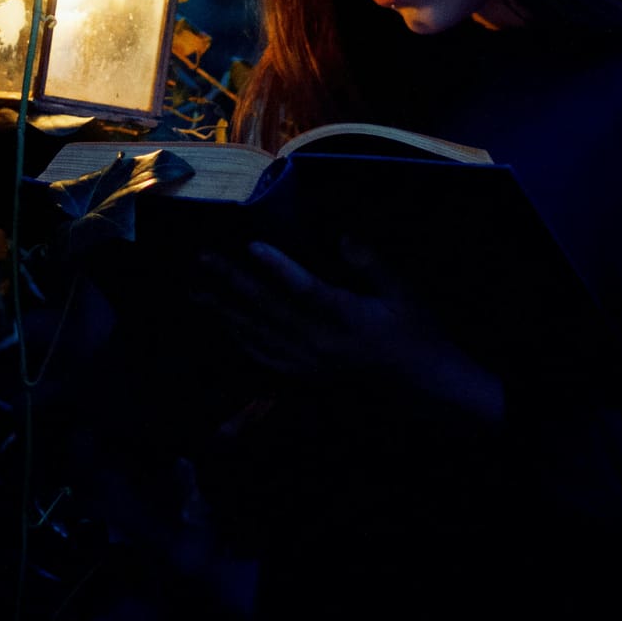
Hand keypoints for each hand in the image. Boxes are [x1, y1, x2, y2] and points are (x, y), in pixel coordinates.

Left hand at [199, 238, 504, 424]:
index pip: (306, 290)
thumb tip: (342, 236)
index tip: (251, 245)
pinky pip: (266, 357)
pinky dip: (243, 340)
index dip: (278, 267)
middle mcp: (322, 343)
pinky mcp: (307, 374)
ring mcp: (311, 362)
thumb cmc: (417, 333)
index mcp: (347, 319)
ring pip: (259, 334)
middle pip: (270, 309)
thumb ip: (370, 264)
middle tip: (204, 259)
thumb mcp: (402, 294)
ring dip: (226, 311)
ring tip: (198, 291)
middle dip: (233, 282)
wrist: (423, 384)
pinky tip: (226, 326)